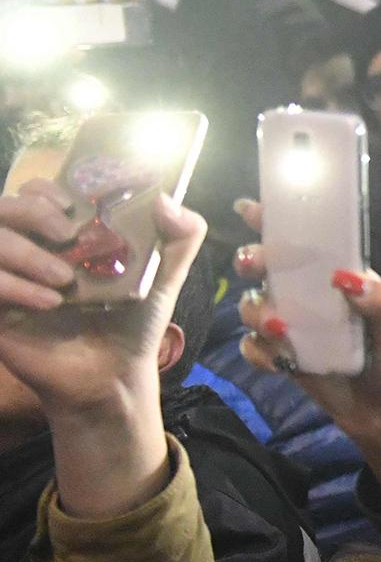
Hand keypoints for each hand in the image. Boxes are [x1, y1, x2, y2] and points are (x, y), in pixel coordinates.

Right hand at [0, 188, 208, 517]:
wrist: (113, 374)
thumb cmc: (135, 321)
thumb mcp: (166, 274)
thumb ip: (181, 234)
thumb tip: (165, 197)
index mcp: (67, 233)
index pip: (38, 191)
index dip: (49, 187)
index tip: (76, 200)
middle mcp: (32, 249)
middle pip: (5, 206)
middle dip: (34, 210)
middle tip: (68, 232)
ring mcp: (9, 277)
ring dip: (24, 250)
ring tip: (64, 278)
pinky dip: (13, 285)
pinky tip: (50, 304)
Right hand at [232, 201, 380, 505]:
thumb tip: (345, 279)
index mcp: (347, 279)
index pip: (314, 241)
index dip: (282, 221)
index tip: (254, 207)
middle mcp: (317, 298)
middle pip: (273, 268)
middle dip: (256, 259)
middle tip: (255, 263)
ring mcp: (299, 327)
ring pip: (256, 306)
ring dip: (257, 310)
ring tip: (281, 325)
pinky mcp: (287, 358)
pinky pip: (256, 347)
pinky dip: (259, 350)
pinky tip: (280, 360)